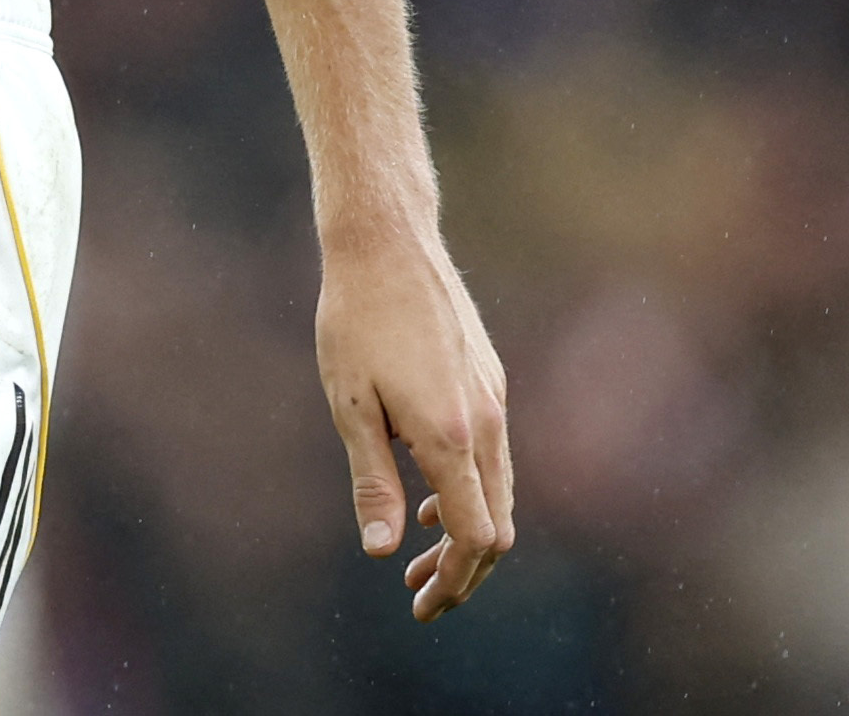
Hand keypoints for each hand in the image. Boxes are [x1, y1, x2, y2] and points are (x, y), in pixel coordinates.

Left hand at [314, 224, 514, 619]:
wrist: (387, 242)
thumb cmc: (355, 320)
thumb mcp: (350, 405)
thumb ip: (372, 482)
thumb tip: (382, 553)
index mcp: (451, 436)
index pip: (475, 536)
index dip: (454, 581)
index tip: (421, 605)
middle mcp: (485, 421)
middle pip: (496, 524)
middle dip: (462, 571)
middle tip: (421, 600)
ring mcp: (493, 398)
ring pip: (499, 491)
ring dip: (464, 532)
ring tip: (418, 558)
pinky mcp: (488, 379)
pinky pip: (493, 456)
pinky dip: (469, 492)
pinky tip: (427, 500)